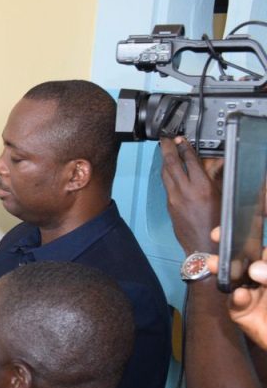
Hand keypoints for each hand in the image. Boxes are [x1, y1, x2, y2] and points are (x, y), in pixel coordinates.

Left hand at [159, 137, 221, 254]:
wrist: (205, 248)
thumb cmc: (218, 226)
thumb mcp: (223, 197)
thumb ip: (215, 179)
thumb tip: (212, 165)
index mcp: (202, 188)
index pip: (190, 160)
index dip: (184, 146)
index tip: (181, 139)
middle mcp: (185, 191)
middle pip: (171, 164)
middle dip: (167, 149)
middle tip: (165, 139)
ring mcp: (174, 199)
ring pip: (165, 174)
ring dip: (164, 161)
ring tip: (164, 151)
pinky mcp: (169, 206)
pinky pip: (166, 186)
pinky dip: (166, 175)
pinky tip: (168, 172)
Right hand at [209, 227, 266, 350]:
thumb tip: (254, 269)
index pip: (261, 251)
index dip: (246, 237)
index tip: (231, 228)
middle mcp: (263, 279)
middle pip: (243, 260)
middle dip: (228, 250)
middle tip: (218, 238)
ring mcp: (254, 296)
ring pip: (234, 280)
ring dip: (223, 271)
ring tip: (215, 264)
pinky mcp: (244, 315)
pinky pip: (235, 304)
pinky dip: (235, 298)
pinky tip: (241, 295)